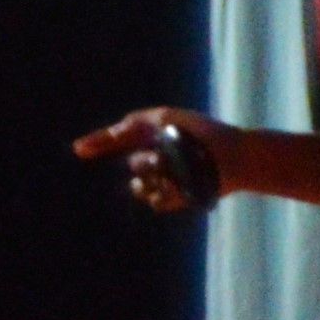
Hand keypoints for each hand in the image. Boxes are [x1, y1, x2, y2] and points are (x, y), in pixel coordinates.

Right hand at [75, 107, 229, 213]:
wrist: (239, 157)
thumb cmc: (207, 133)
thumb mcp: (172, 118)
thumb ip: (140, 121)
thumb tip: (116, 129)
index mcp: (152, 137)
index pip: (118, 141)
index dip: (98, 143)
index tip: (80, 150)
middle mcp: (156, 159)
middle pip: (135, 165)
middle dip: (149, 161)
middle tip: (171, 157)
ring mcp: (165, 180)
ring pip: (142, 187)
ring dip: (158, 180)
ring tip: (182, 174)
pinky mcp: (176, 198)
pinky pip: (158, 201)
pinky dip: (168, 194)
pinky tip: (185, 188)